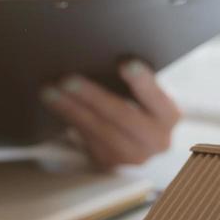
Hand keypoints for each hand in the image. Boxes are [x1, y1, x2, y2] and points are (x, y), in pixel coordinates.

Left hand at [40, 60, 180, 167]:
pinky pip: (86, 140)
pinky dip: (69, 119)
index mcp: (169, 115)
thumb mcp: (144, 91)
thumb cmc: (137, 100)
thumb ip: (133, 80)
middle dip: (93, 97)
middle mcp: (157, 141)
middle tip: (68, 79)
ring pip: (100, 131)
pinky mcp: (111, 163)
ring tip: (50, 91)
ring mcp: (134, 156)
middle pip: (123, 117)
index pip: (157, 98)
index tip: (125, 63)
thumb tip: (100, 55)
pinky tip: (54, 104)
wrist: (136, 135)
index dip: (142, 82)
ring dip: (71, 109)